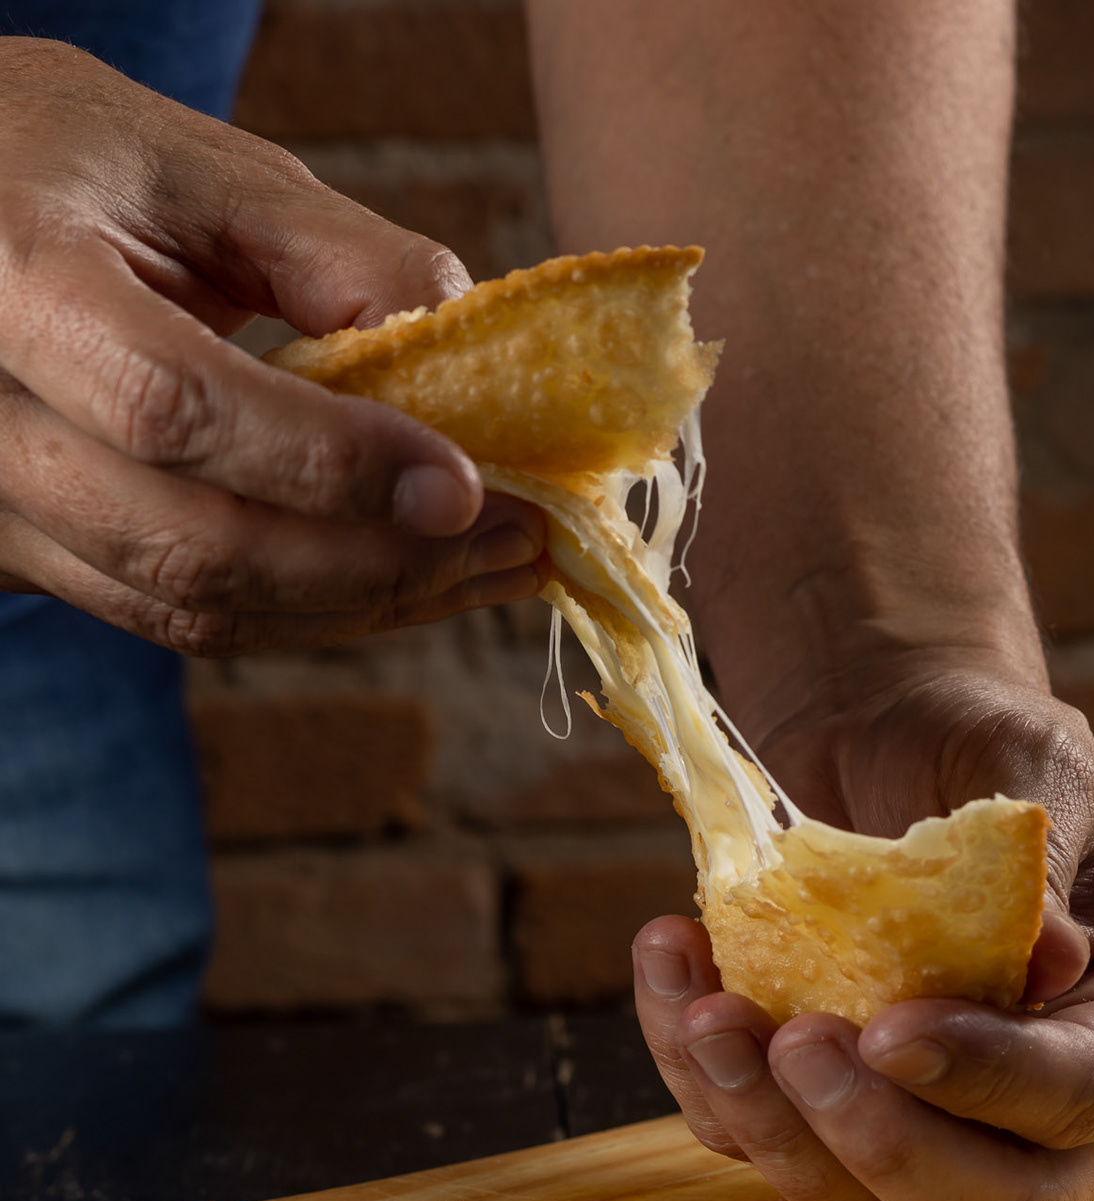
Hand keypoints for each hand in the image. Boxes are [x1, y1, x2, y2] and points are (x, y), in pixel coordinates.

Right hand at [0, 38, 543, 655]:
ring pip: (192, 604)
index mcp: (16, 280)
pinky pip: (181, 617)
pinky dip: (313, 614)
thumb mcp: (213, 173)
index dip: (332, 462)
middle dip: (378, 559)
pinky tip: (412, 582)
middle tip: (521, 537)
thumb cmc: (89, 168)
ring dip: (365, 604)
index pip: (176, 406)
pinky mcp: (31, 555)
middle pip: (189, 539)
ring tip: (493, 567)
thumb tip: (478, 362)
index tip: (467, 484)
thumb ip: (344, 258)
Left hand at [631, 655, 1093, 1200]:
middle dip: (887, 1146)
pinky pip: (755, 1138)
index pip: (1089, 1094)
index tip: (895, 1029)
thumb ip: (1043, 858)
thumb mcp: (1029, 760)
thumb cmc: (977, 743)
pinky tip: (675, 961)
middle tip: (802, 1041)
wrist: (882, 729)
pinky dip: (699, 1069)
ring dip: (771, 1125)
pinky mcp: (825, 1109)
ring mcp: (930, 1122)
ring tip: (709, 1010)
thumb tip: (1058, 962)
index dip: (996, 1081)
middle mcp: (1045, 1107)